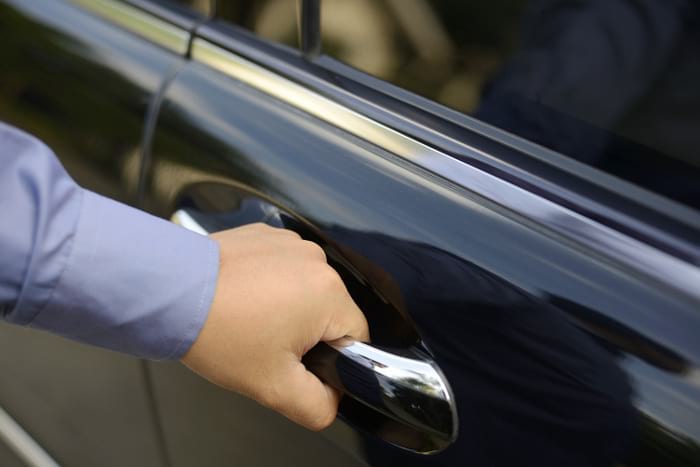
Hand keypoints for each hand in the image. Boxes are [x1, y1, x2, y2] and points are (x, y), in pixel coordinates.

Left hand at [180, 223, 368, 430]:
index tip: (298, 363)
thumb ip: (316, 406)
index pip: (355, 336)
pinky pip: (282, 268)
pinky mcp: (266, 235)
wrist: (170, 290)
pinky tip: (241, 297)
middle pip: (330, 311)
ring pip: (305, 289)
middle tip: (266, 343)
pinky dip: (268, 283)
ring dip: (286, 306)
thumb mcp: (272, 386)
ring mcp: (290, 242)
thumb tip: (332, 401)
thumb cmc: (218, 331)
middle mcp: (316, 260)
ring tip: (248, 318)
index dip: (332, 359)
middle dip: (305, 332)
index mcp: (328, 293)